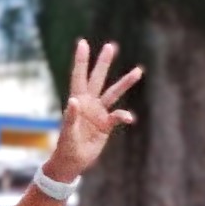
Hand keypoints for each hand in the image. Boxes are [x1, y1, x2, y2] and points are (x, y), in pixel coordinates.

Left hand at [46, 38, 143, 180]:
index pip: (79, 77)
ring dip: (125, 82)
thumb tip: (74, 100)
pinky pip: (118, 116)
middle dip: (103, 63)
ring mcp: (98, 112)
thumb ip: (71, 116)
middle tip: (111, 46)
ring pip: (113, 93)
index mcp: (77, 101)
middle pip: (97, 79)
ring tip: (138, 71)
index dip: (81, 60)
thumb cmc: (66, 146)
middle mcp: (89, 103)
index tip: (83, 43)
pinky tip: (129, 118)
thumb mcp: (68, 132)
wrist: (73, 162)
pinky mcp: (106, 124)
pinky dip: (124, 116)